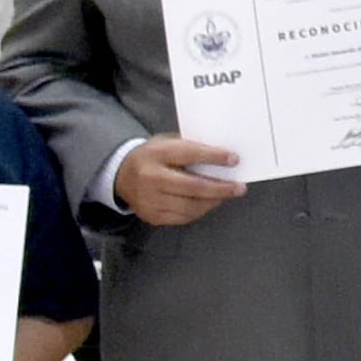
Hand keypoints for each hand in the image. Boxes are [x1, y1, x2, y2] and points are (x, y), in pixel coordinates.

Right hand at [116, 135, 248, 225]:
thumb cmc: (153, 157)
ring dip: (214, 201)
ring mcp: (149, 200)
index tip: (234, 159)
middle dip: (220, 188)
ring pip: (191, 206)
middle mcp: (150, 178)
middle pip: (192, 186)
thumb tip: (225, 157)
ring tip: (227, 195)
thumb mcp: (167, 143)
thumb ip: (191, 148)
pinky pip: (184, 217)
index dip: (213, 157)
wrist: (121, 175)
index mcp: (155, 154)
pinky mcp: (152, 216)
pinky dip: (201, 210)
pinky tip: (210, 203)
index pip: (189, 154)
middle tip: (239, 188)